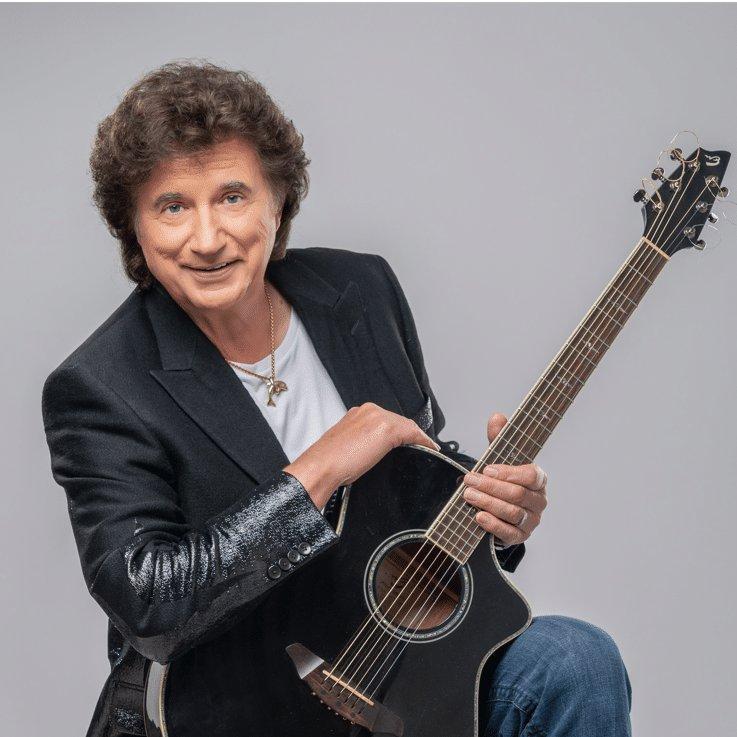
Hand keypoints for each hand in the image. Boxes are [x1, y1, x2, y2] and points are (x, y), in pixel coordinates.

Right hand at [284, 403, 439, 508]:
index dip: (399, 432)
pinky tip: (429, 449)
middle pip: (398, 421)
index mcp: (357, 414)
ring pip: (406, 425)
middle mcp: (367, 411)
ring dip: (416, 438)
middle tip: (419, 447)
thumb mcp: (347, 448)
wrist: (320, 467)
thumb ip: (361, 443)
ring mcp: (377, 417)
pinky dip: (423, 441)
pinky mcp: (386, 429)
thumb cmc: (328, 463)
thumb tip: (370, 453)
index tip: (406, 442)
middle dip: (408, 435)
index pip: (385, 420)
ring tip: (424, 449)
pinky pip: (413, 433)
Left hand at [461, 413, 547, 546]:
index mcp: (538, 479)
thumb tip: (497, 417)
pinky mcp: (520, 536)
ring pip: (512, 513)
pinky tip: (478, 516)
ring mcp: (531, 520)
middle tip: (469, 480)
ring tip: (468, 495)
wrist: (501, 508)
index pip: (532, 475)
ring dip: (488, 503)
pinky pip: (509, 533)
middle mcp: (539, 501)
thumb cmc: (503, 479)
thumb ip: (498, 438)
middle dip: (490, 487)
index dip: (509, 473)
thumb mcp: (500, 458)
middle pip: (517, 494)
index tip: (487, 469)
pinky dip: (493, 524)